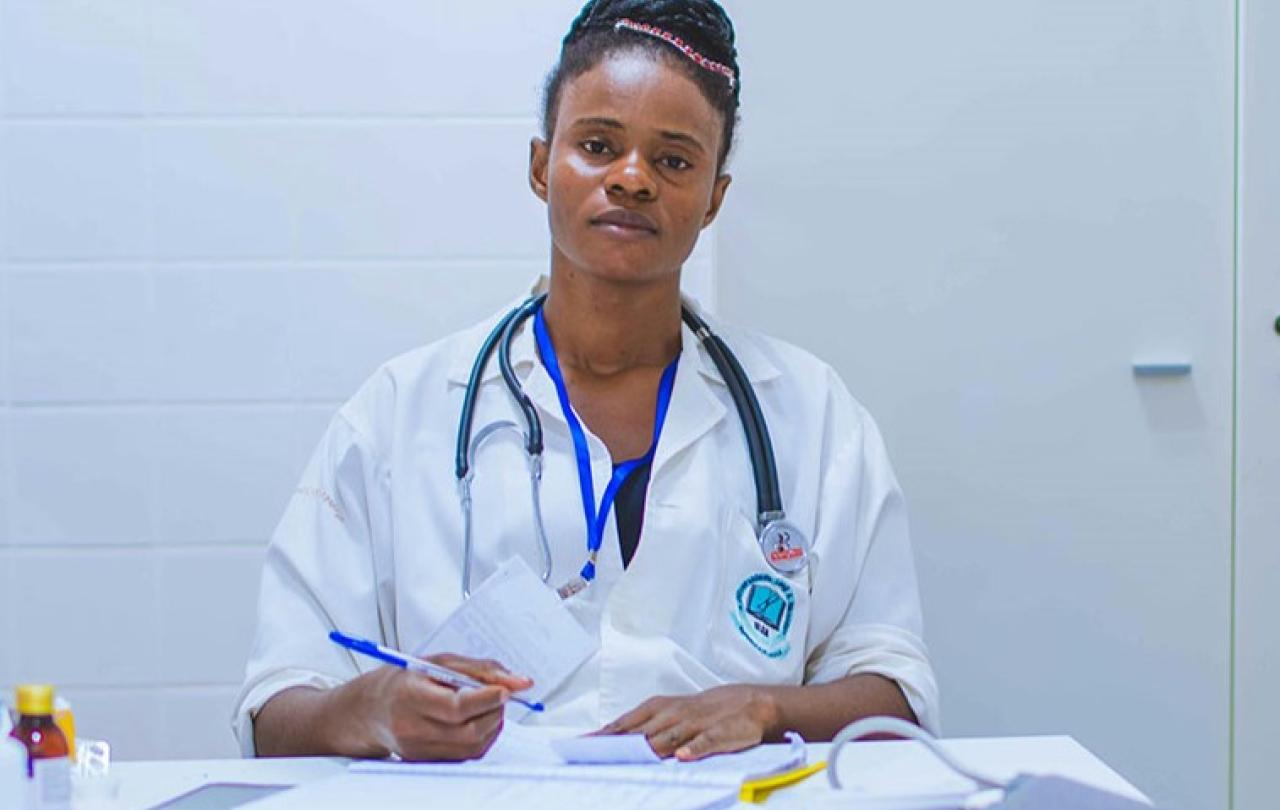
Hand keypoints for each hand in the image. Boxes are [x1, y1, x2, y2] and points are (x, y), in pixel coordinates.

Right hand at [336, 655, 532, 760]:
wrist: (371, 710)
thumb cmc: (406, 680)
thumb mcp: (439, 662)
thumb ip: (480, 670)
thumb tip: (520, 682)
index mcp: (411, 697)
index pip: (456, 707)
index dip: (487, 699)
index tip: (507, 688)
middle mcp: (412, 729)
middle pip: (469, 731)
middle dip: (496, 712)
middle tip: (501, 694)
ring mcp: (419, 751)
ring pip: (474, 747)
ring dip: (492, 725)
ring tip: (487, 705)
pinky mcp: (428, 762)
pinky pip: (467, 755)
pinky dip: (482, 737)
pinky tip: (477, 720)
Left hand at [596, 685, 780, 760]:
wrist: (749, 702)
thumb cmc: (702, 711)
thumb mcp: (670, 714)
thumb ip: (644, 728)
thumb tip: (611, 740)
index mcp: (659, 708)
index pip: (625, 723)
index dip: (603, 735)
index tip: (581, 745)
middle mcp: (673, 714)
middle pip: (641, 731)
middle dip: (617, 742)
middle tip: (594, 753)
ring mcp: (696, 723)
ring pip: (669, 736)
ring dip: (649, 747)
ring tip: (630, 757)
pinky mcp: (719, 733)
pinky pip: (705, 741)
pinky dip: (693, 748)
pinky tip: (682, 757)